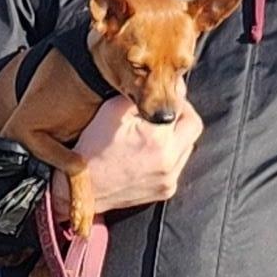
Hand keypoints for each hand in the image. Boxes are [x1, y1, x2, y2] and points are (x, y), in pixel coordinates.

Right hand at [71, 94, 199, 213]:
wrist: (82, 187)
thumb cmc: (93, 148)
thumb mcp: (112, 110)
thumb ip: (143, 94)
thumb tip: (167, 86)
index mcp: (158, 138)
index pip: (183, 106)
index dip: (175, 96)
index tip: (165, 94)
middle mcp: (169, 161)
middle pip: (193, 126)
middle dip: (182, 114)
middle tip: (165, 110)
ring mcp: (169, 178)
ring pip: (188, 146)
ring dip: (177, 135)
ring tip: (155, 132)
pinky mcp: (166, 190)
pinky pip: (178, 165)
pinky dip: (170, 155)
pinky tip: (151, 152)